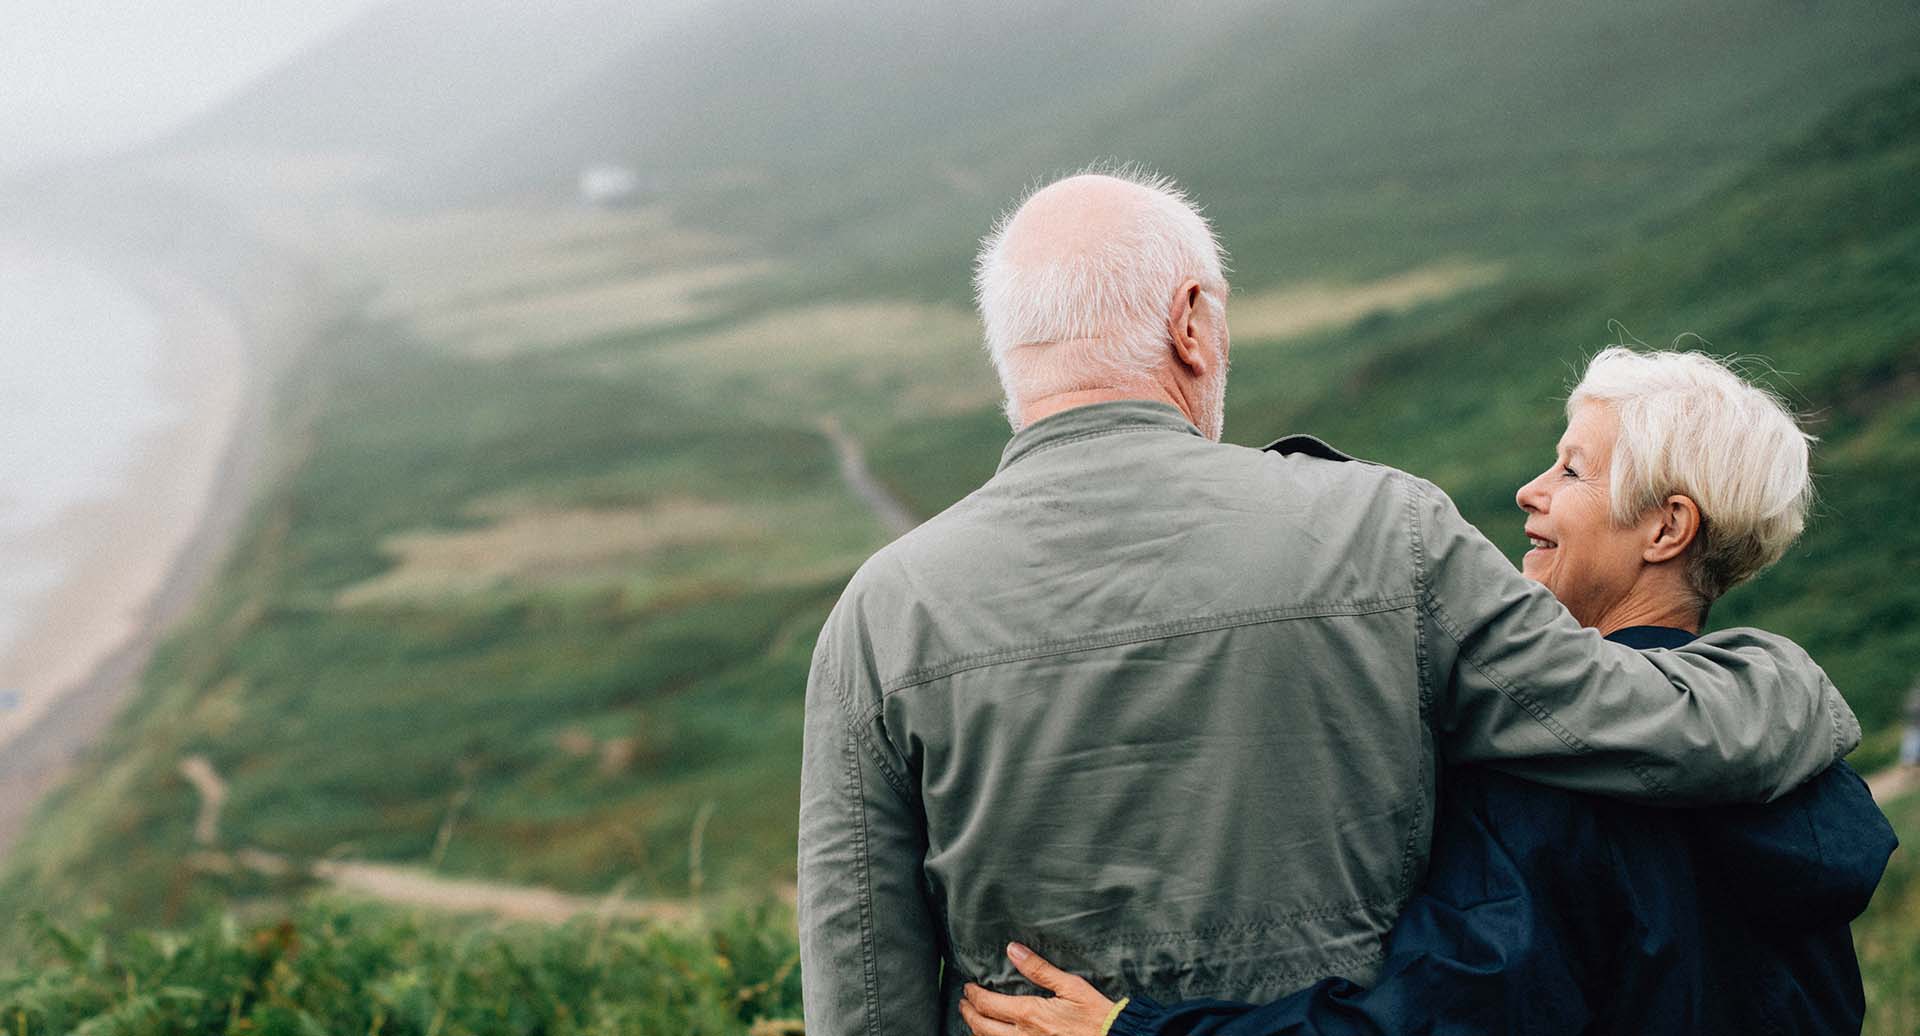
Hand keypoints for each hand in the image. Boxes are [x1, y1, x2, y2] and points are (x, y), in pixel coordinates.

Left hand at [959, 942, 1117, 1035]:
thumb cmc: (1096, 1014)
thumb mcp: (1071, 985)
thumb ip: (1039, 968)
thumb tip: (1012, 949)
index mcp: (1030, 1014)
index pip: (988, 1005)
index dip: (973, 995)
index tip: (968, 987)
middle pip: (982, 1028)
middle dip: (969, 1013)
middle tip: (964, 1003)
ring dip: (978, 1031)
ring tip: (975, 1019)